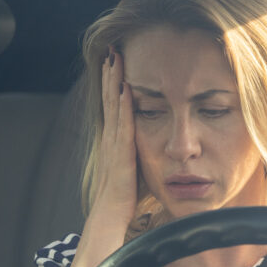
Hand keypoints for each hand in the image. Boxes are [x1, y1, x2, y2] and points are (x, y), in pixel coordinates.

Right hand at [90, 46, 137, 224]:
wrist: (110, 217)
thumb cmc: (124, 199)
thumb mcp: (134, 169)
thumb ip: (140, 154)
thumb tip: (156, 143)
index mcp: (115, 141)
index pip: (114, 106)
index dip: (114, 84)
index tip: (117, 63)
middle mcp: (111, 139)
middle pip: (111, 99)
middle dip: (111, 74)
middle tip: (112, 49)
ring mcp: (114, 145)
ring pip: (114, 107)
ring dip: (114, 82)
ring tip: (115, 58)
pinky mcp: (121, 154)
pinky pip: (123, 125)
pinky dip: (124, 106)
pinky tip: (126, 89)